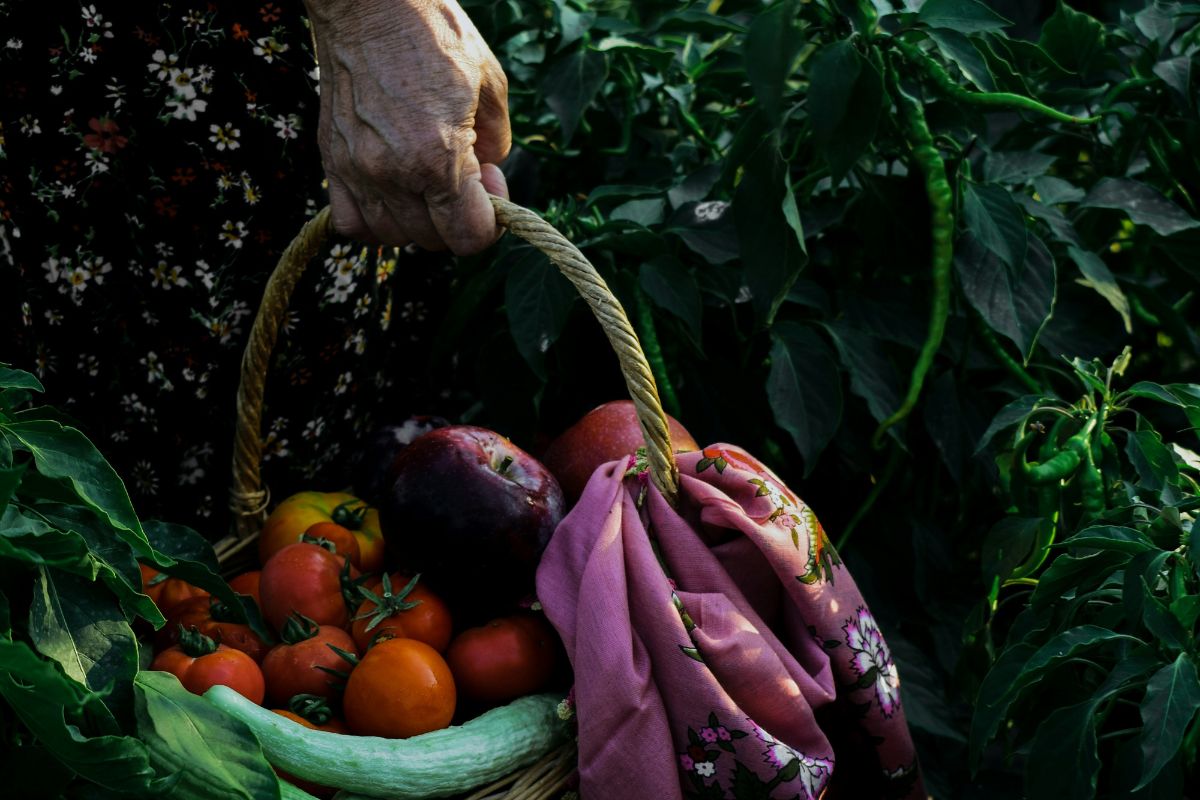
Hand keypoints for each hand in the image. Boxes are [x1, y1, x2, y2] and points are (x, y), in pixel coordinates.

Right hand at [305, 0, 510, 254]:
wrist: (370, 3)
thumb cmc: (433, 35)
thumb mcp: (490, 86)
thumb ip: (498, 144)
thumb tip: (488, 177)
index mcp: (438, 158)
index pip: (469, 238)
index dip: (490, 223)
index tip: (490, 185)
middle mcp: (394, 173)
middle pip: (433, 242)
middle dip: (457, 219)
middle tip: (464, 175)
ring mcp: (357, 170)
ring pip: (394, 237)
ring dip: (419, 221)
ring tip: (428, 181)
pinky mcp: (332, 161)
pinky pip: (351, 224)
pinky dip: (375, 222)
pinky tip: (392, 195)